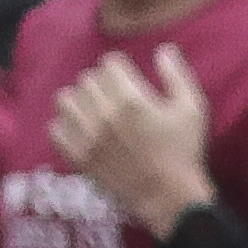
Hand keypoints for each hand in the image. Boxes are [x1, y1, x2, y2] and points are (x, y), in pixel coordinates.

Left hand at [53, 45, 221, 233]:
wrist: (169, 198)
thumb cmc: (184, 153)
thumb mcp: (193, 110)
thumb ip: (177, 76)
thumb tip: (164, 49)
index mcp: (132, 100)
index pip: (109, 63)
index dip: (120, 68)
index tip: (128, 79)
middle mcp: (105, 114)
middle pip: (87, 78)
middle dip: (101, 83)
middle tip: (114, 96)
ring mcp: (87, 137)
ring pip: (65, 99)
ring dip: (79, 100)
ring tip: (93, 109)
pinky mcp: (78, 156)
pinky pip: (55, 129)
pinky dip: (65, 126)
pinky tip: (81, 129)